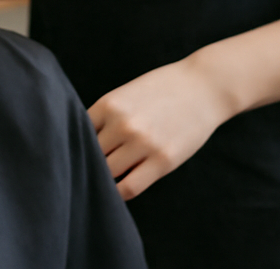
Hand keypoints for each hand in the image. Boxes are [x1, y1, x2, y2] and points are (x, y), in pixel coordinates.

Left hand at [87, 53, 237, 199]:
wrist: (203, 86)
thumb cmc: (163, 89)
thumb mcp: (127, 93)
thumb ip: (106, 116)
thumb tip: (83, 144)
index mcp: (108, 104)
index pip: (77, 134)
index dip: (75, 146)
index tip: (76, 154)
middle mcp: (122, 124)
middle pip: (91, 155)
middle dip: (89, 163)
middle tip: (88, 171)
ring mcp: (143, 143)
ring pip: (108, 173)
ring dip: (105, 178)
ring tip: (106, 179)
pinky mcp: (162, 160)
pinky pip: (130, 187)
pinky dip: (120, 193)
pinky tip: (120, 189)